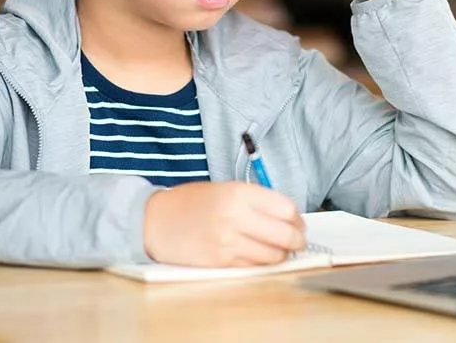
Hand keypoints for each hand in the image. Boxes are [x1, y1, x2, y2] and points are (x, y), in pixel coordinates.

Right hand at [143, 182, 305, 266]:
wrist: (156, 220)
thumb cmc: (192, 202)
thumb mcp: (227, 188)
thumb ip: (257, 200)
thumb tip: (290, 217)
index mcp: (240, 193)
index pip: (286, 209)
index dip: (298, 218)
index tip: (299, 222)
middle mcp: (236, 217)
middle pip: (286, 235)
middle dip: (297, 240)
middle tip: (298, 240)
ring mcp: (228, 242)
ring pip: (274, 255)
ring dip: (283, 254)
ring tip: (280, 249)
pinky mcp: (221, 262)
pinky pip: (255, 266)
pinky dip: (263, 263)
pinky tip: (260, 256)